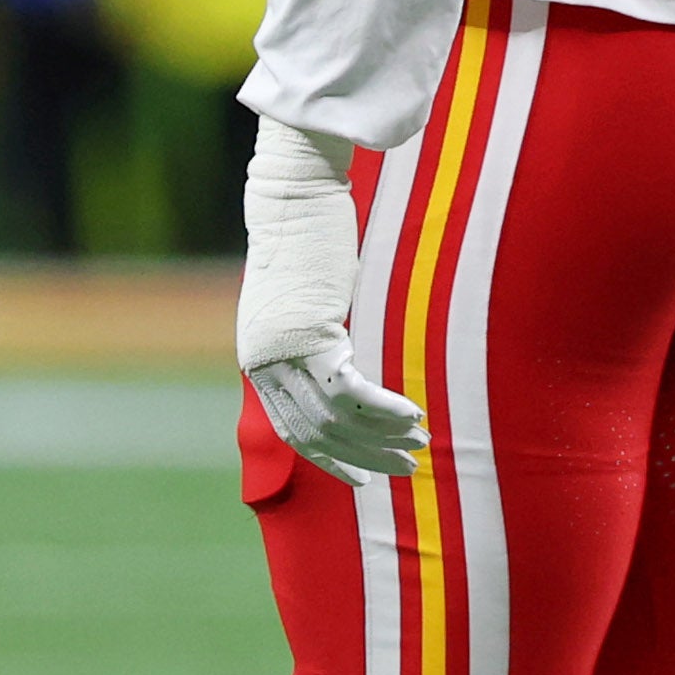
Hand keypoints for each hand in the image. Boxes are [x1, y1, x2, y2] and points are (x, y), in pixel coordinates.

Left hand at [239, 120, 429, 485]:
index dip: (330, 460)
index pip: (291, 431)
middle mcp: (262, 362)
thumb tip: (343, 373)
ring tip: (417, 443)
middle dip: (364, 456)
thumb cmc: (304, 241)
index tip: (362, 479)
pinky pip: (350, 389)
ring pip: (335, 416)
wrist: (293, 194)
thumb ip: (309, 341)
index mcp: (257, 359)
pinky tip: (411, 416)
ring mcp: (283, 351)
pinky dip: (383, 409)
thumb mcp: (300, 302)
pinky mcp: (310, 334)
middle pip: (315, 432)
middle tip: (405, 468)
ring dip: (381, 436)